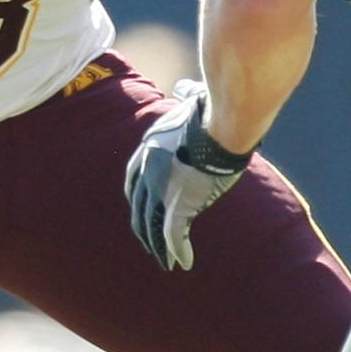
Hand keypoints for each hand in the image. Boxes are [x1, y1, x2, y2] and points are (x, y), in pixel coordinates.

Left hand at [124, 80, 252, 271]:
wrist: (217, 128)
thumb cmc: (209, 111)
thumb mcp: (188, 101)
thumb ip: (184, 97)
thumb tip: (185, 88)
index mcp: (147, 150)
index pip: (133, 181)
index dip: (138, 198)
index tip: (143, 209)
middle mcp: (147, 173)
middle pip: (139, 208)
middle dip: (143, 227)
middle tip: (149, 242)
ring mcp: (160, 192)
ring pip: (153, 227)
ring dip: (158, 247)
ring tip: (164, 262)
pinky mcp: (178, 206)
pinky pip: (173, 235)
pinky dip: (177, 251)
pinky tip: (181, 263)